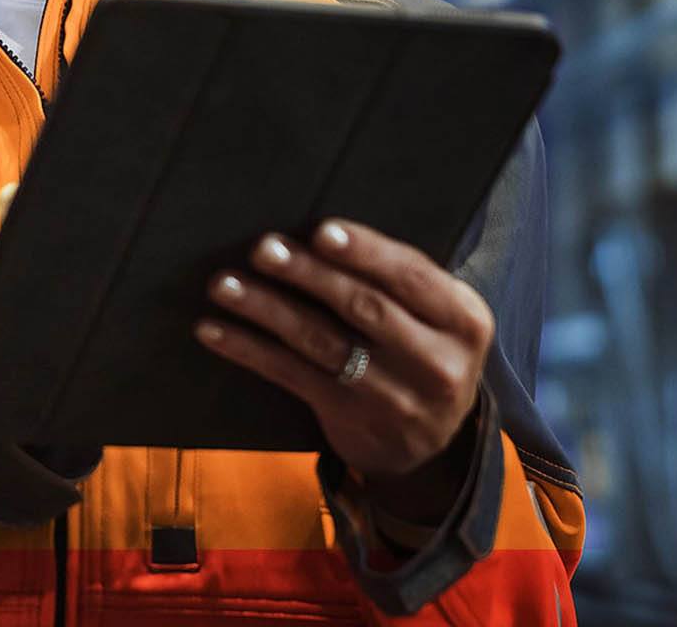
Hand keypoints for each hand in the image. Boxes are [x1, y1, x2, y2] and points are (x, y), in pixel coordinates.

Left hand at [193, 219, 494, 514]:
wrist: (433, 446)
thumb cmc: (421, 352)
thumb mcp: (438, 318)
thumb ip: (400, 280)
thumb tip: (320, 231)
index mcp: (463, 320)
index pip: (411, 276)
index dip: (364, 252)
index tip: (321, 231)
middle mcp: (436, 361)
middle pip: (362, 306)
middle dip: (307, 273)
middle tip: (263, 249)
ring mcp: (394, 395)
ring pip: (319, 341)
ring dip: (265, 308)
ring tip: (224, 284)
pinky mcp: (350, 417)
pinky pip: (291, 375)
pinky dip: (248, 349)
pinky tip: (213, 329)